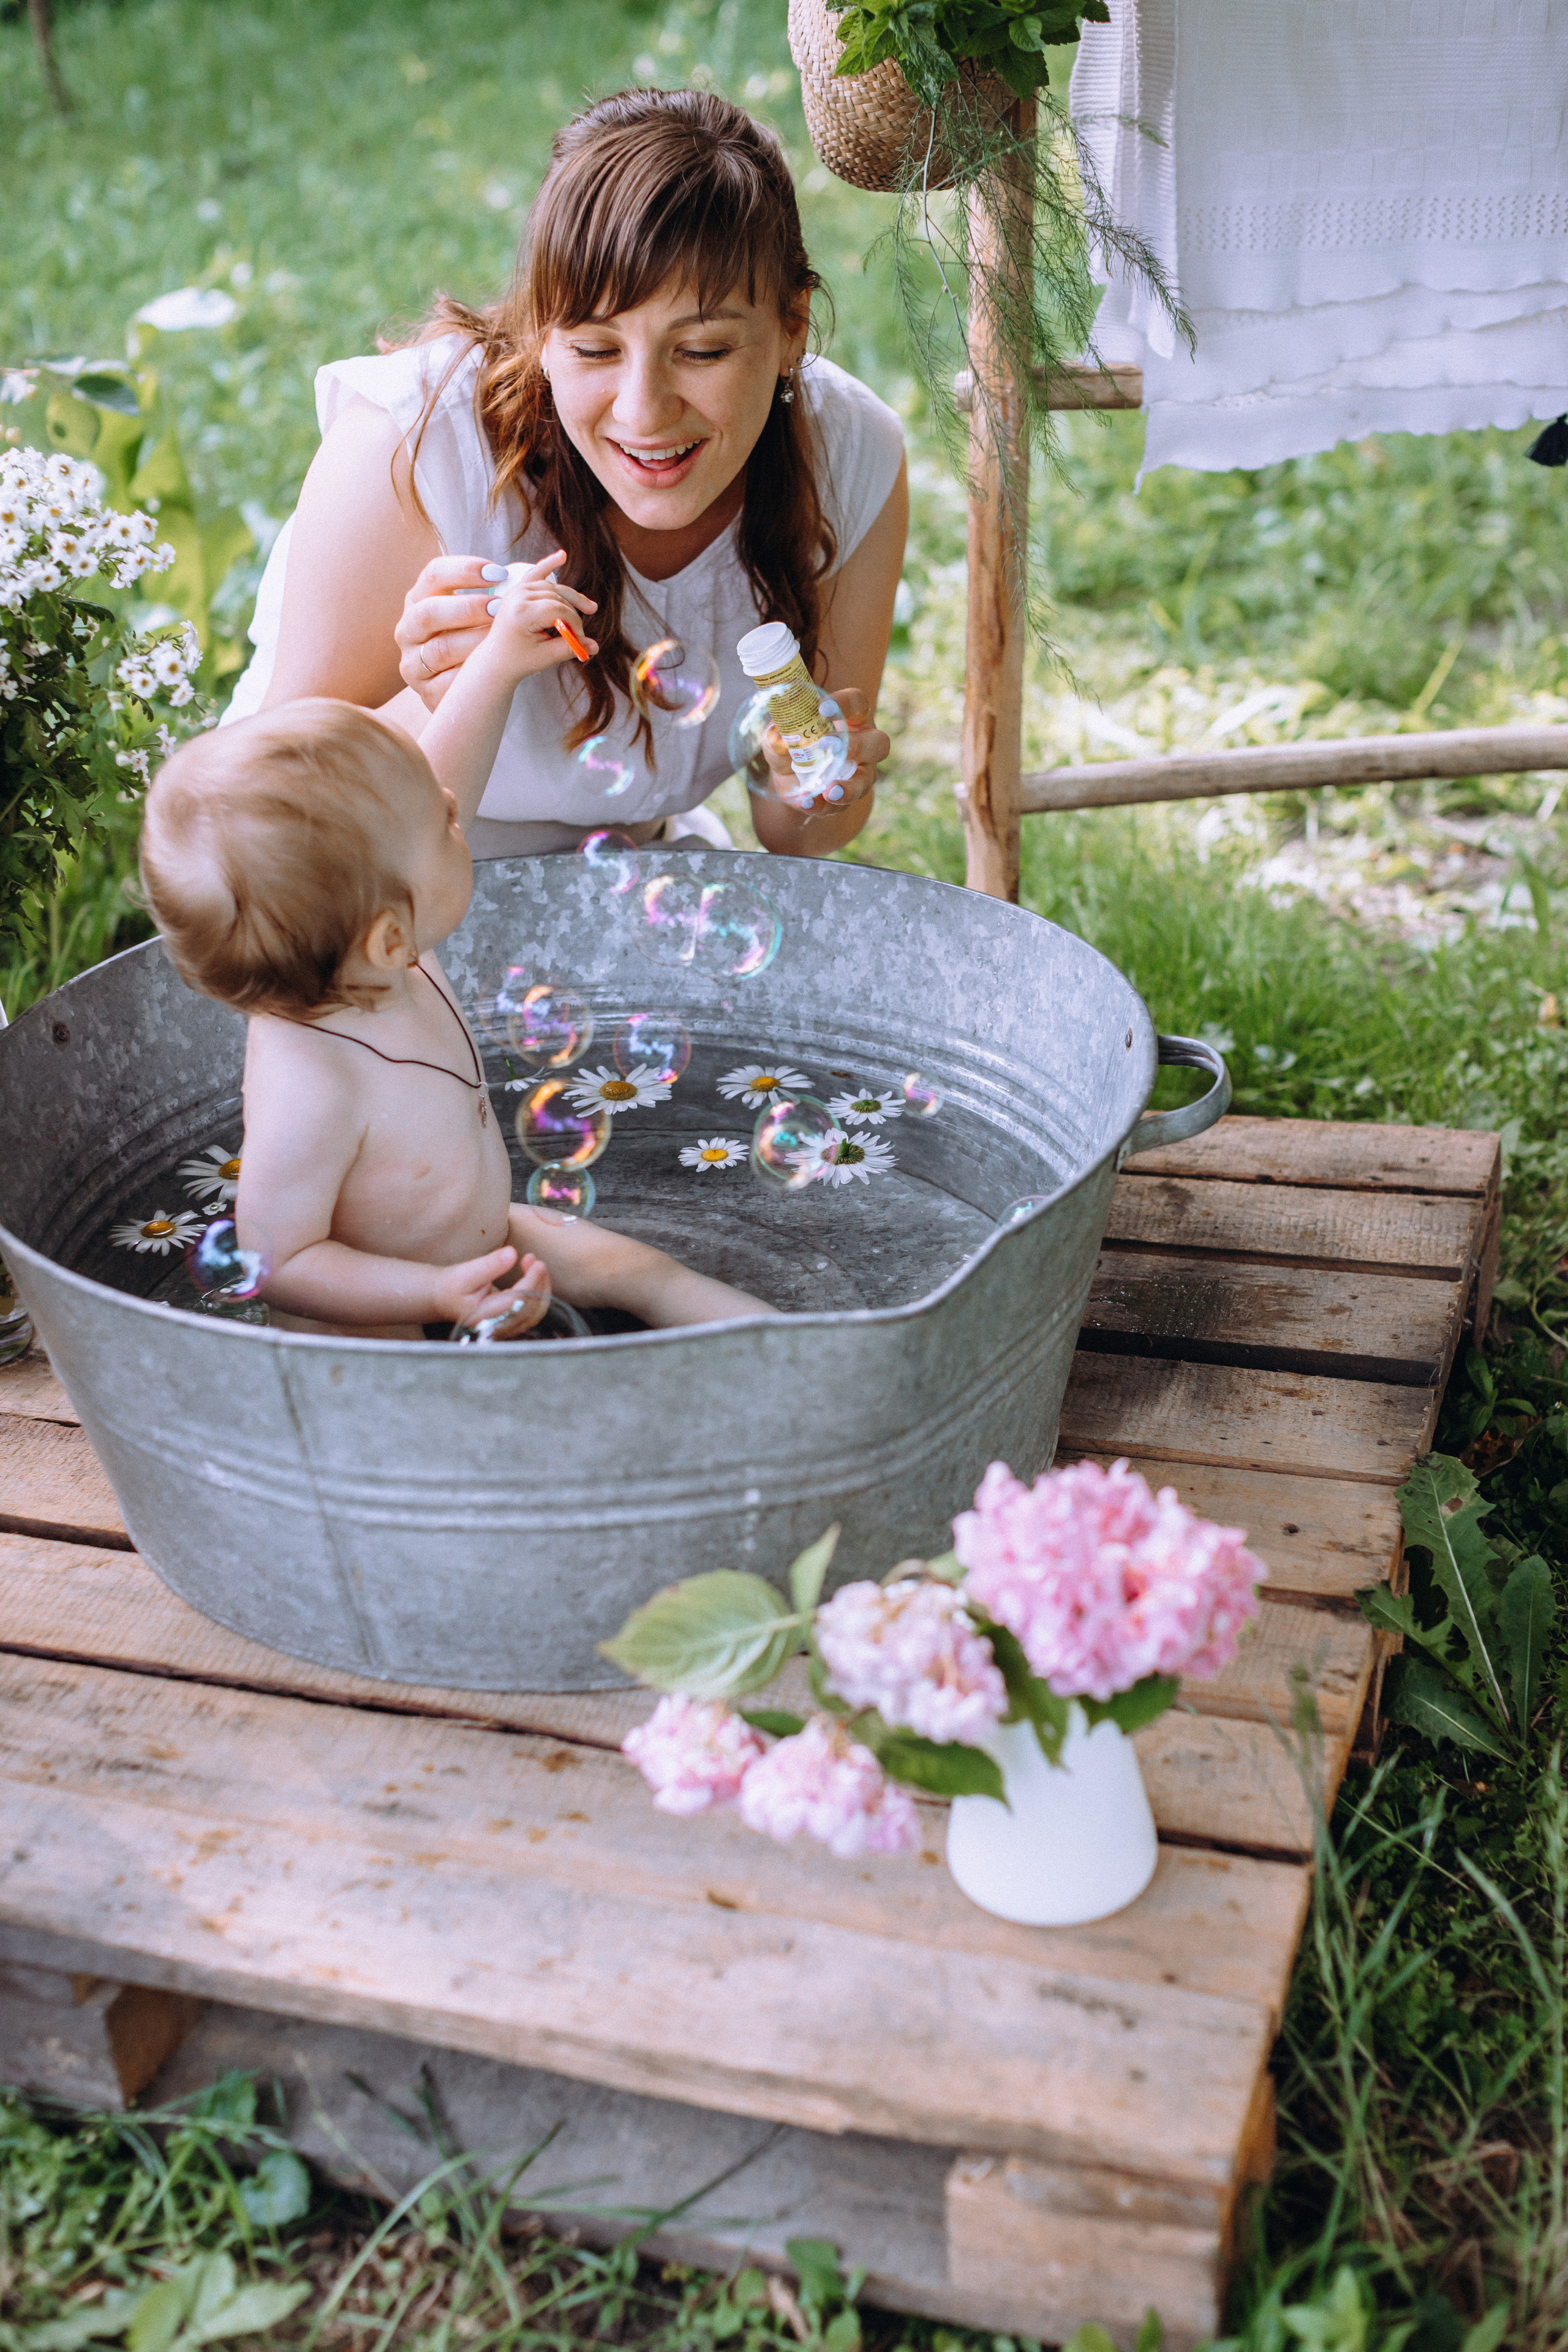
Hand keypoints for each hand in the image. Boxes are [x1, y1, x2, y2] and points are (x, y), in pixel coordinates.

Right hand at [396, 556, 504, 709]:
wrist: (459, 690)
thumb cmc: (470, 640)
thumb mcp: (472, 613)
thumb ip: (494, 593)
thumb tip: (535, 572)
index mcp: (417, 601)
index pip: (433, 575)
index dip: (464, 570)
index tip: (499, 573)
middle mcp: (408, 630)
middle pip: (429, 612)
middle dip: (467, 608)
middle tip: (499, 608)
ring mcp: (412, 662)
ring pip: (440, 650)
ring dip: (474, 641)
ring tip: (501, 638)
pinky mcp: (424, 692)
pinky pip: (448, 682)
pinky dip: (471, 673)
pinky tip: (491, 667)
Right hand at [434, 1245, 551, 1335]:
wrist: (441, 1297)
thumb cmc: (451, 1285)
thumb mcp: (466, 1272)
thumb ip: (490, 1265)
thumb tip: (512, 1254)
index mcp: (485, 1317)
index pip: (518, 1302)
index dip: (532, 1281)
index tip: (536, 1262)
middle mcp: (497, 1327)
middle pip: (533, 1310)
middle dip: (540, 1283)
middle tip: (535, 1260)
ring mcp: (505, 1327)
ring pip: (536, 1312)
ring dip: (541, 1287)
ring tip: (534, 1264)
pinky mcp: (510, 1322)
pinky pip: (532, 1311)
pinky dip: (537, 1292)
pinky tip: (532, 1276)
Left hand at [479, 551, 598, 684]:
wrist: (496, 659)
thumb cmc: (518, 660)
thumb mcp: (545, 657)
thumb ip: (570, 648)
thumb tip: (595, 647)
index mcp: (521, 612)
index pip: (559, 610)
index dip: (574, 624)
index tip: (579, 640)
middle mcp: (518, 596)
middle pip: (558, 597)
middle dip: (573, 616)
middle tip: (580, 635)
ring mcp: (517, 591)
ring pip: (554, 588)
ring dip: (570, 599)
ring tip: (587, 609)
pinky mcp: (519, 590)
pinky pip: (536, 573)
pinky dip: (549, 565)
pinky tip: (562, 556)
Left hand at [758, 685, 886, 818]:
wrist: (788, 777)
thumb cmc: (792, 744)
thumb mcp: (779, 736)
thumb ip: (778, 735)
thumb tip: (778, 736)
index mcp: (851, 718)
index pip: (857, 703)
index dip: (844, 704)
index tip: (821, 708)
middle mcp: (863, 744)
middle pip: (878, 743)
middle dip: (857, 745)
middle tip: (828, 746)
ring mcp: (860, 773)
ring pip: (867, 780)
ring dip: (850, 787)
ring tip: (830, 791)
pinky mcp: (848, 797)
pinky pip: (843, 805)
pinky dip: (824, 806)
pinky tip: (808, 804)